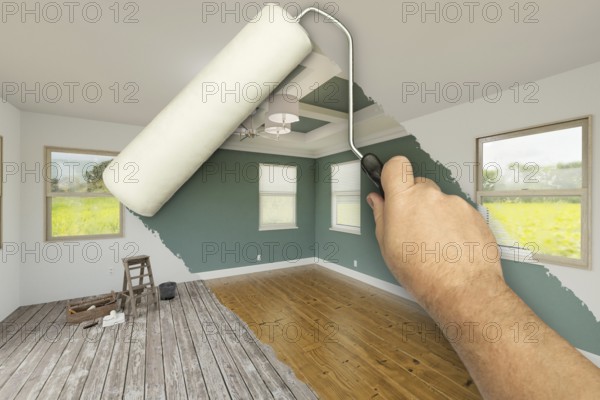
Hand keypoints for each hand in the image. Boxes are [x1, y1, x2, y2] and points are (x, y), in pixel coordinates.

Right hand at [367, 156, 503, 313]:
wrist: (463, 289)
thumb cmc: (424, 274)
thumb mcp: (388, 247)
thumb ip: (381, 216)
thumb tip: (378, 201)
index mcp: (405, 199)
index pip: (396, 165)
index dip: (393, 172)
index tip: (392, 182)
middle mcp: (431, 195)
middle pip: (419, 184)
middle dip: (415, 200)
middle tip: (413, 226)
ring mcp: (455, 203)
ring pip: (440, 201)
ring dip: (435, 216)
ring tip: (435, 244)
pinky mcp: (474, 213)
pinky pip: (458, 213)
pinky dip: (454, 225)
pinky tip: (451, 247)